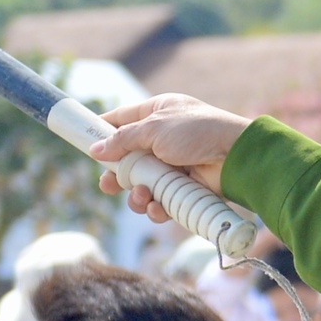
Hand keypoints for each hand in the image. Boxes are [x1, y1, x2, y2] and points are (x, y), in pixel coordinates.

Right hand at [87, 96, 252, 222]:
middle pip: (127, 159)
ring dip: (138, 195)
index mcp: (157, 113)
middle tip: (108, 186)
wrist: (236, 155)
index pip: (120, 120)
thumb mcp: (155, 129)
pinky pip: (162, 200)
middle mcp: (163, 138)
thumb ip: (123, 140)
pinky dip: (157, 207)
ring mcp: (174, 164)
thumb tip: (96, 151)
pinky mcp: (184, 187)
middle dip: (117, 176)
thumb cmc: (198, 131)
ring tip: (142, 196)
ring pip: (142, 185)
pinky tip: (157, 207)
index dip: (101, 132)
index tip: (84, 145)